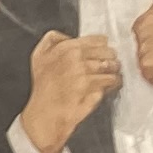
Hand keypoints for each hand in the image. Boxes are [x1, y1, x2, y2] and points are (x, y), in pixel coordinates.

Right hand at [18, 30, 121, 152]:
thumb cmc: (43, 90)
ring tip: (108, 77)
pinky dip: (113, 85)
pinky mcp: (94, 89)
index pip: (99, 39)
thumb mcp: (38, 57)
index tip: (101, 54)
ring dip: (113, 72)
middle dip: (109, 60)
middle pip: (109, 52)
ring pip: (113, 67)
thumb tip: (68, 36)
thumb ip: (52, 40)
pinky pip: (113, 81)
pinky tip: (107, 87)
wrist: (44, 115)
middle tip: (107, 67)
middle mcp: (76, 59)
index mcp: (65, 48)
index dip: (102, 48)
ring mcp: (86, 74)